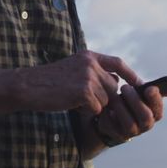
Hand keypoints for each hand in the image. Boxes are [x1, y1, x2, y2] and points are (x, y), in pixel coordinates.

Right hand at [15, 50, 141, 115]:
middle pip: (113, 87)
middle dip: (103, 97)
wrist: (27, 86)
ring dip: (93, 105)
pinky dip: (86, 111)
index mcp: (89, 56)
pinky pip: (96, 109)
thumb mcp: (73, 68)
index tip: (139, 84)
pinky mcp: (84, 92)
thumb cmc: (49, 81)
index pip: (117, 63)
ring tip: (72, 99)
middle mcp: (91, 64)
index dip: (130, 74)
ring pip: (106, 100)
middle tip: (81, 98)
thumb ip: (94, 72)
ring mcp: (88, 77)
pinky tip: (70, 104)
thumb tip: (116, 83)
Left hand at [94, 80, 166, 143]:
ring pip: (129, 124)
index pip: (158, 109)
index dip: (155, 100)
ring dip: (121, 108)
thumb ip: (162, 90)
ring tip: (115, 97)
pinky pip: (113, 128)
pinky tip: (107, 109)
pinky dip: (109, 117)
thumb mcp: (144, 93)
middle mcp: (145, 125)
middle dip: (135, 101)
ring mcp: (131, 133)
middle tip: (125, 87)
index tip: (149, 88)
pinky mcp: (116, 135)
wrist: (110, 115)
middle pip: (145, 118)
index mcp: (154, 114)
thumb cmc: (130, 102)